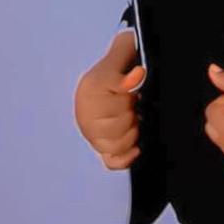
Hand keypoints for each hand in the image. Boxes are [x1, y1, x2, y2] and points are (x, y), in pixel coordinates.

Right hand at [73, 28, 146, 169]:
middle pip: (119, 127)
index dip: (129, 99)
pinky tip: (136, 147)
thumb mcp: (116, 61)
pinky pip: (112, 161)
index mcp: (88, 94)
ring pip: (117, 146)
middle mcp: (86, 117)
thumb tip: (138, 75)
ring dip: (131, 133)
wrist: (103, 81)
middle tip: (132, 106)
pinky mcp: (99, 147)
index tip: (131, 91)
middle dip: (131, 115)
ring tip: (132, 120)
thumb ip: (125, 65)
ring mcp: (92, 135)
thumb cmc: (110, 73)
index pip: (117, 106)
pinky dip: (125, 157)